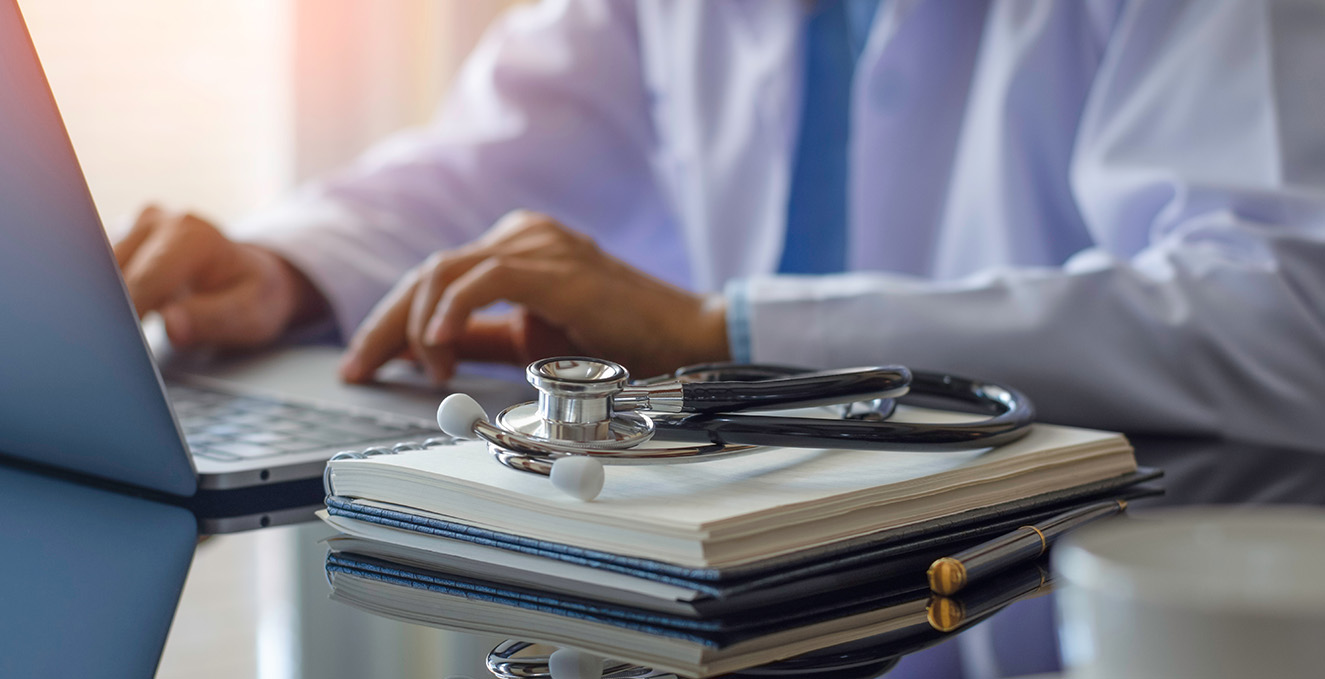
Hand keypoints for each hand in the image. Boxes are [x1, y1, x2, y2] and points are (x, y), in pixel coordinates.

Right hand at [113, 206, 326, 347]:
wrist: (255, 275)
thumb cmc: (255, 296)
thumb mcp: (251, 315)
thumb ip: (212, 319)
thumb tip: (172, 324)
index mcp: (194, 237)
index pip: (145, 281)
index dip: (129, 317)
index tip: (121, 350)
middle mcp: (162, 222)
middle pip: (114, 273)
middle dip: (111, 312)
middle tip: (115, 350)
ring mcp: (140, 226)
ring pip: (99, 271)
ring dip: (104, 305)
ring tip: (119, 336)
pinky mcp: (125, 238)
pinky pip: (100, 270)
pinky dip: (104, 297)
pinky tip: (116, 320)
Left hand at [340, 210, 729, 382]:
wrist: (684, 338)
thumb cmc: (619, 341)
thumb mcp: (531, 344)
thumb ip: (481, 341)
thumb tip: (425, 356)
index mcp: (515, 248)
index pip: (434, 279)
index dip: (390, 322)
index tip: (362, 363)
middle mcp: (522, 235)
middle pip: (428, 272)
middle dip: (386, 324)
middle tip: (359, 367)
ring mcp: (539, 244)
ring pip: (445, 272)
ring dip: (420, 326)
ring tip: (427, 367)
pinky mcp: (555, 265)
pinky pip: (484, 279)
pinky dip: (452, 310)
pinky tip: (440, 343)